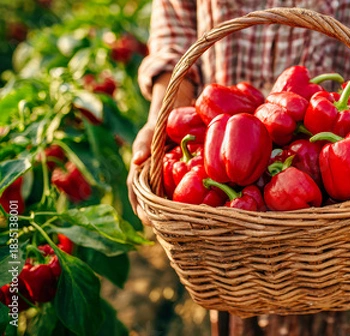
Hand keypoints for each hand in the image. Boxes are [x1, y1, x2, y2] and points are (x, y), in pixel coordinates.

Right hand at [127, 73, 195, 225]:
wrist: (173, 122)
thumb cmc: (157, 129)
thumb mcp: (149, 134)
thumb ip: (144, 145)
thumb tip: (138, 160)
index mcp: (141, 179)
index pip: (139, 200)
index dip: (144, 212)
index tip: (151, 222)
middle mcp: (153, 187)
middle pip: (156, 209)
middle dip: (164, 221)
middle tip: (176, 232)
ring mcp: (167, 188)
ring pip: (171, 207)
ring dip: (179, 218)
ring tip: (192, 230)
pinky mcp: (181, 186)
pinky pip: (186, 199)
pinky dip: (192, 206)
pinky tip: (205, 215)